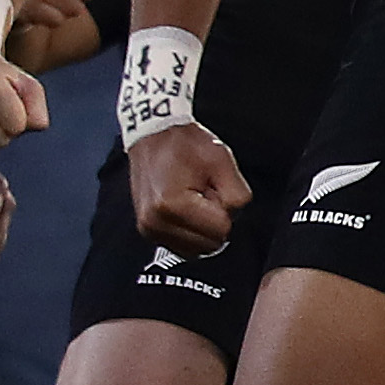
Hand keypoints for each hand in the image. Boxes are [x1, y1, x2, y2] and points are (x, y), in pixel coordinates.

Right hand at [128, 123, 249, 256]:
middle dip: (215, 221)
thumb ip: (238, 196)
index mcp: (172, 206)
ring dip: (202, 228)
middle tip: (205, 193)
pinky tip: (186, 208)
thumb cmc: (186, 145)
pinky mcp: (147, 230)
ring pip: (196, 249)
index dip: (226, 209)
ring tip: (194, 200)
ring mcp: (148, 228)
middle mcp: (155, 222)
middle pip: (209, 244)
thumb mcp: (223, 163)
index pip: (221, 230)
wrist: (155, 135)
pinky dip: (190, 232)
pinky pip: (182, 245)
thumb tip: (234, 218)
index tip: (214, 189)